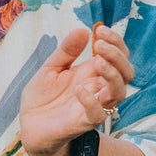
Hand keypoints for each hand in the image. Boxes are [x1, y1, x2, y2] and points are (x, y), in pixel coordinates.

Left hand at [19, 23, 133, 155]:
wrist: (29, 126)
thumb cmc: (42, 97)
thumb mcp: (50, 68)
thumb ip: (66, 52)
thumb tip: (83, 30)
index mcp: (93, 73)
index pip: (117, 56)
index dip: (115, 42)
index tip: (101, 30)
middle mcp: (98, 89)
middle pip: (126, 72)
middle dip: (118, 56)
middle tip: (100, 44)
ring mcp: (94, 106)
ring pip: (119, 92)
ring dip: (112, 74)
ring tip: (96, 61)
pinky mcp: (83, 123)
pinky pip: (98, 114)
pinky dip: (92, 101)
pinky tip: (80, 89)